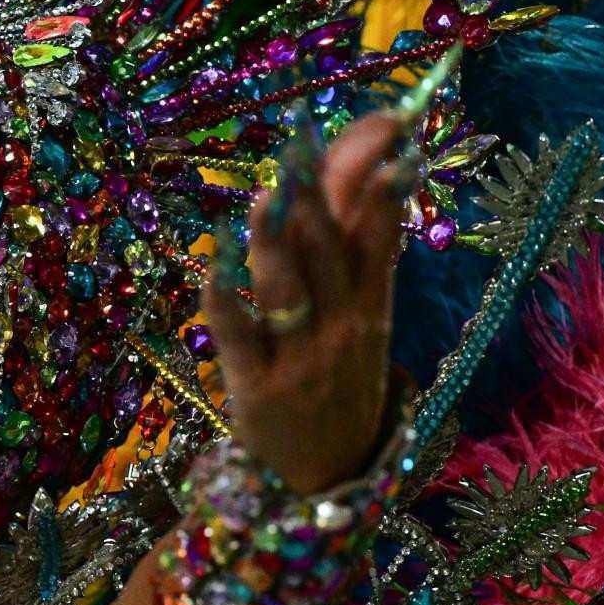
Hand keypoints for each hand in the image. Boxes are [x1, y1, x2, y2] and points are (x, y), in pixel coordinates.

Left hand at [200, 109, 405, 492]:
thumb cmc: (338, 381)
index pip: (381, 234)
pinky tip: (215, 262)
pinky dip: (224, 297)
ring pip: (286, 287)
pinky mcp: (255, 386)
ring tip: (264, 196)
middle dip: (317, 193)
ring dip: (273, 239)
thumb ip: (356, 253)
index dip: (382, 182)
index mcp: (370, 307)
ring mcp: (298, 358)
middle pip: (329, 250)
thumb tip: (369, 174)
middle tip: (300, 141)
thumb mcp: (361, 320)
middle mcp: (341, 328)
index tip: (388, 129)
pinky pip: (236, 333)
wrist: (324, 475)